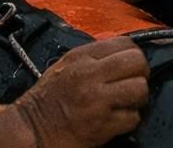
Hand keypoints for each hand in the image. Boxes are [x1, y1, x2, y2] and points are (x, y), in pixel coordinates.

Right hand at [12, 38, 148, 147]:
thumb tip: (123, 53)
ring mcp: (97, 100)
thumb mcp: (65, 65)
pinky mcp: (102, 125)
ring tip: (127, 102)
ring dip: (138, 98)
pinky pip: (132, 118)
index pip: (125, 43)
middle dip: (140, 74)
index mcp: (81, 57)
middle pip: (137, 62)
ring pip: (140, 89)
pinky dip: (129, 120)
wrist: (32, 128)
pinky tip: (117, 119)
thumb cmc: (48, 98)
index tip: (130, 66)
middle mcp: (90, 75)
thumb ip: (93, 57)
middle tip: (133, 83)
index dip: (133, 55)